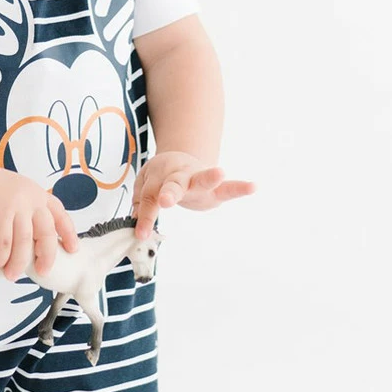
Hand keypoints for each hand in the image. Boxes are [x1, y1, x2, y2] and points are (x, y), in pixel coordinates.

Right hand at [0, 163, 78, 280]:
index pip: (60, 215)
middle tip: (43, 272)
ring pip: (23, 243)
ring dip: (17, 263)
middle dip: (46, 256)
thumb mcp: (16, 195)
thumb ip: (26, 215)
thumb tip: (31, 247)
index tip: (72, 250)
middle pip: (46, 234)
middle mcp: (31, 199)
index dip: (68, 234)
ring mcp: (15, 206)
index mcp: (38, 195)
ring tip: (11, 275)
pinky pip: (2, 245)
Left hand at [131, 152, 255, 239]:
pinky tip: (253, 186)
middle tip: (165, 200)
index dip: (145, 217)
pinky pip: (229, 188)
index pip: (150, 199)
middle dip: (170, 192)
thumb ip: (141, 202)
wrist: (181, 158)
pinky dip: (241, 188)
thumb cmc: (162, 177)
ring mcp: (199, 179)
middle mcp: (179, 176)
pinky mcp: (216, 187)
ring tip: (221, 172)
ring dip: (210, 177)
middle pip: (174, 184)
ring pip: (203, 178)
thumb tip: (137, 226)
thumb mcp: (145, 185)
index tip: (141, 234)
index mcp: (159, 178)